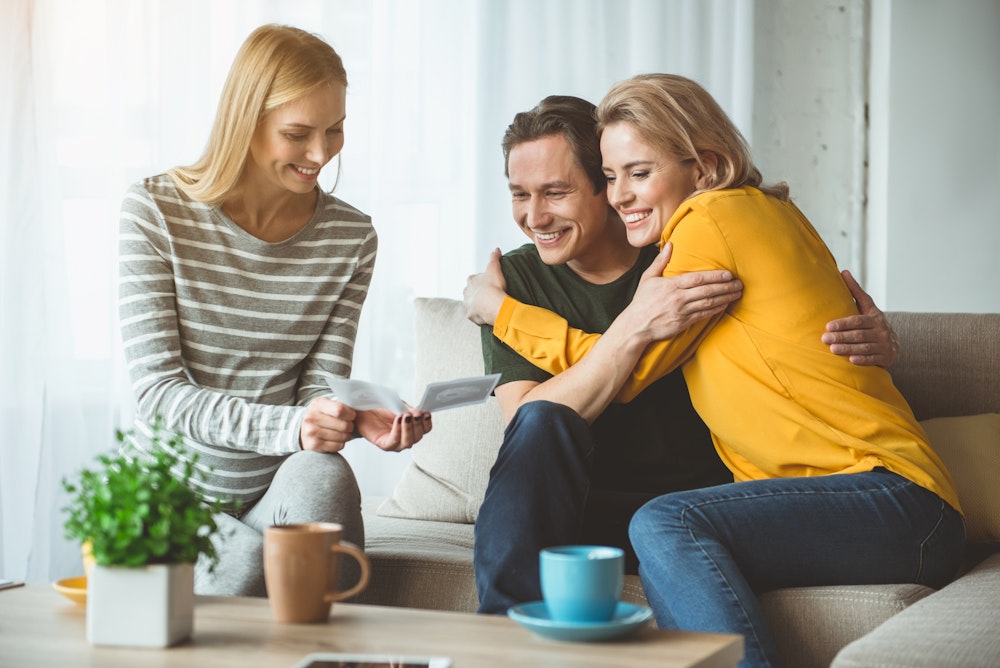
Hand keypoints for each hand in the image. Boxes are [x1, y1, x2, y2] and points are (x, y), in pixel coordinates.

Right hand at [299, 397, 356, 452]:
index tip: (352, 415)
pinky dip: (341, 444)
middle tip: (349, 425)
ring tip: (343, 432)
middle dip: (351, 426)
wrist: (302, 429)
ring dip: (347, 436)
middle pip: (343, 425)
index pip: (340, 410)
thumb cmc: (320, 416)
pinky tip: (336, 439)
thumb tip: (358, 407)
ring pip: (342, 437)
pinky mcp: (313, 445)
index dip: (350, 414)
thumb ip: (340, 404)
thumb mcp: (327, 404)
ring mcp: (311, 432)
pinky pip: (337, 446)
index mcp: (318, 404)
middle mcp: (312, 418)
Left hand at [355, 407, 431, 451]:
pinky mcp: (384, 445)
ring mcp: (396, 443)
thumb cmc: (381, 407)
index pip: (425, 429)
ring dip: (409, 428)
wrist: (362, 409)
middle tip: (417, 414)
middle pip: (418, 436)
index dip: (427, 422)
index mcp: (412, 428)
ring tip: (406, 416)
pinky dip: (398, 430)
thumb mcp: (398, 405)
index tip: (426, 413)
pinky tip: (397, 419)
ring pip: (409, 442)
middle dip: (418, 425)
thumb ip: (408, 409)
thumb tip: (419, 413)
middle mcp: (406, 438)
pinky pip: (394, 441)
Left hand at [463, 248, 507, 325]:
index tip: (490, 284)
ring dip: (477, 305)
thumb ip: (494, 258)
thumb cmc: (494, 286)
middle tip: (490, 296)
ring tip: (488, 306)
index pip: (474, 280)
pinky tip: (487, 314)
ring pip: (471, 304)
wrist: (493, 304)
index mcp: (470, 281)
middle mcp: (466, 292)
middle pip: (471, 292)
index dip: (482, 282)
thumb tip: (496, 249)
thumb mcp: (494, 268)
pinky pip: (475, 316)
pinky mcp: (470, 315)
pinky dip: (480, 315)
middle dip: (478, 294)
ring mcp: (467, 305)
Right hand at [618, 243, 742, 344]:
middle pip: (707, 290)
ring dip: (725, 298)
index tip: (728, 274)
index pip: (698, 278)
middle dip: (726, 287)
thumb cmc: (641, 301)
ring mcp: (682, 311)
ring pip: (708, 303)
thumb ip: (660, 261)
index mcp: (671, 285)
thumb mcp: (648, 278)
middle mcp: (679, 298)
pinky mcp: (683, 323)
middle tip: (739, 284)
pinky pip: (703, 315)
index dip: (715, 276)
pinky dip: (715, 310)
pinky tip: (724, 305)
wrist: (635, 326)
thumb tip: (671, 245)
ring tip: (737, 293)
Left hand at [822, 270, 898, 367]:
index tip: (828, 326)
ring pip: (865, 347)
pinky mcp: (887, 357)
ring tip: (832, 350)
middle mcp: (882, 330)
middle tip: (825, 339)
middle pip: (859, 334)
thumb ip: (855, 292)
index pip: (858, 320)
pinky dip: (862, 359)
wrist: (892, 345)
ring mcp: (885, 345)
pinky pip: (873, 359)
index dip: (843, 323)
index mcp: (875, 317)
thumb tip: (843, 271)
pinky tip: (851, 360)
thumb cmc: (872, 323)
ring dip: (848, 348)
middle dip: (841, 336)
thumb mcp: (867, 307)